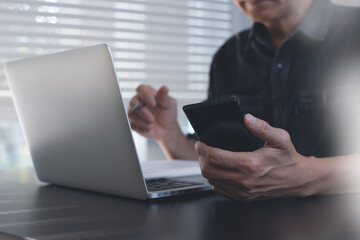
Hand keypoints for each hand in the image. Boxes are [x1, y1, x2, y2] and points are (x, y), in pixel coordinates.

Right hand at [128, 85, 177, 140]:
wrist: (167, 129)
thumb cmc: (168, 114)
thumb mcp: (170, 105)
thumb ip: (165, 97)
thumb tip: (164, 88)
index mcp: (148, 94)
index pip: (141, 89)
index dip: (145, 95)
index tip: (154, 104)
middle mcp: (139, 101)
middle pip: (133, 102)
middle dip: (142, 111)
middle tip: (152, 119)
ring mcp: (135, 112)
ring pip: (131, 113)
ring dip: (142, 121)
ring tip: (152, 124)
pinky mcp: (133, 122)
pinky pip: (131, 124)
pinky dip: (141, 127)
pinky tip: (148, 129)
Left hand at [195, 114, 325, 200]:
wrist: (297, 179)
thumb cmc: (287, 159)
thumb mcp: (280, 138)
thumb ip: (262, 127)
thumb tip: (247, 118)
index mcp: (251, 164)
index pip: (216, 157)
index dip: (203, 149)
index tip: (200, 143)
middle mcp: (244, 180)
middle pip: (209, 170)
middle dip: (201, 158)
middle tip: (203, 150)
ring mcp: (243, 191)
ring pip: (211, 180)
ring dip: (207, 168)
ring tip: (210, 158)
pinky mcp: (242, 197)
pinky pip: (219, 189)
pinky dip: (214, 179)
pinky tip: (219, 170)